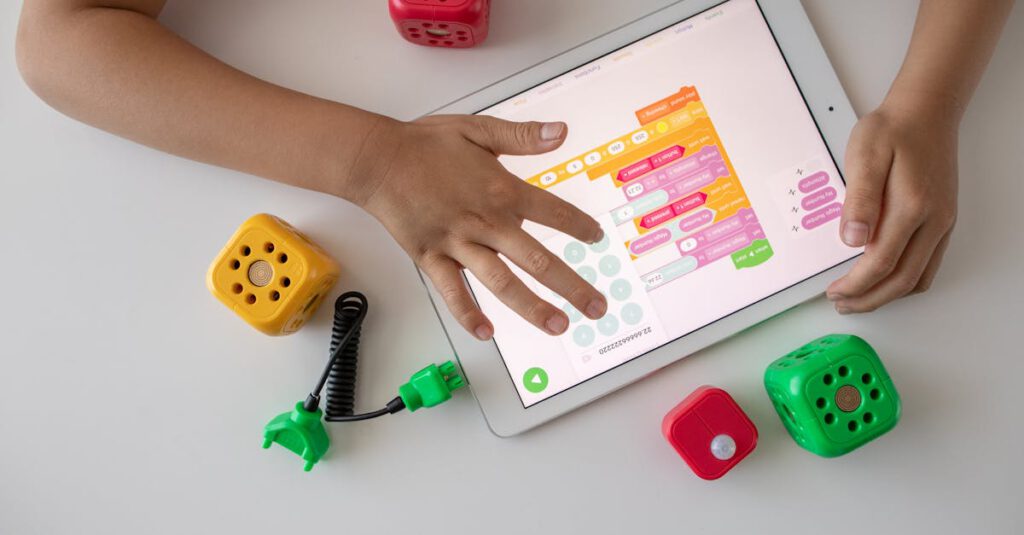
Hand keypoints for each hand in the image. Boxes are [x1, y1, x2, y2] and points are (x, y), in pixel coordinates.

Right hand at [355, 115, 607, 339]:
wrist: (378, 159)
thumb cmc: (425, 144)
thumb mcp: (479, 128)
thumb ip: (522, 136)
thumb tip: (560, 132)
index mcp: (503, 190)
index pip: (554, 214)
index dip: (580, 228)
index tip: (597, 238)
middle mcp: (486, 222)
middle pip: (538, 261)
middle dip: (572, 286)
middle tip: (596, 307)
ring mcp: (459, 243)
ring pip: (502, 283)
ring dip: (532, 307)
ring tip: (557, 325)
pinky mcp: (431, 258)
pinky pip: (452, 292)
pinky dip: (468, 314)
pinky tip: (486, 333)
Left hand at [827, 96, 958, 312]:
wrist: (925, 112)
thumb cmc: (892, 130)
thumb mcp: (866, 156)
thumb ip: (859, 199)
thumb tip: (853, 239)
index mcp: (911, 206)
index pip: (881, 262)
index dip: (855, 284)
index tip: (833, 291)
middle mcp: (933, 220)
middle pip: (902, 280)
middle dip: (869, 299)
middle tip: (841, 303)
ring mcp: (942, 223)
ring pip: (919, 278)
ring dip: (887, 295)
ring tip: (857, 298)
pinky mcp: (943, 221)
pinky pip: (928, 265)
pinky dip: (905, 282)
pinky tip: (883, 280)